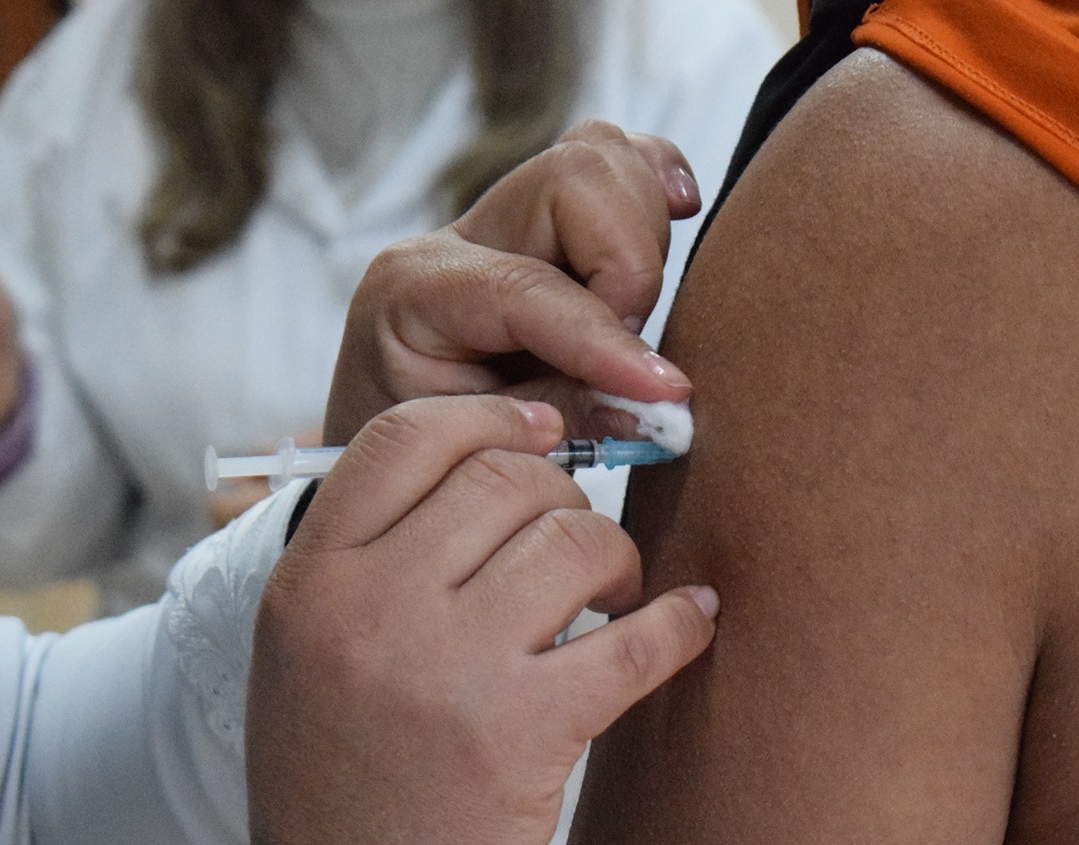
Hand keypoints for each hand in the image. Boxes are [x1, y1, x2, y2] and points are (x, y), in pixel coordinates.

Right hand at [246, 395, 718, 844]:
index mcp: (312, 579)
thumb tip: (480, 461)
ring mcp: (451, 666)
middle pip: (504, 478)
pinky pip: (634, 640)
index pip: (404, 437)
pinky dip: (678, 626)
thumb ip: (365, 559)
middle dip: (561, 500)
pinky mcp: (525, 731)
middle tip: (575, 551)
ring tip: (611, 600)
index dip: (486, 420)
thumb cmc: (334, 783)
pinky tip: (692, 626)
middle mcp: (374, 606)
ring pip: (575, 541)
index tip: (536, 432)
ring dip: (615, 562)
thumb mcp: (302, 654)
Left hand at [326, 120, 699, 445]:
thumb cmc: (431, 457)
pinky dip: (656, 181)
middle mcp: (459, 236)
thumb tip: (658, 406)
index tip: (666, 392)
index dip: (606, 339)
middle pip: (571, 178)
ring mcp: (506, 214)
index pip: (527, 288)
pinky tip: (679, 210)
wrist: (398, 447)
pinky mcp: (549, 214)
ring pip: (600, 154)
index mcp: (415, 293)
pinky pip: (615, 157)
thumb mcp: (480, 456)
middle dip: (629, 264)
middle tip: (628, 349)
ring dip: (645, 232)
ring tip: (634, 312)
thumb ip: (568, 422)